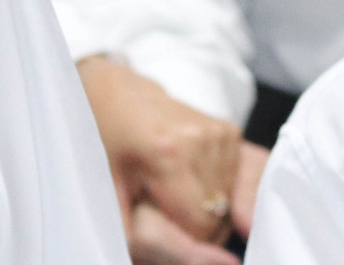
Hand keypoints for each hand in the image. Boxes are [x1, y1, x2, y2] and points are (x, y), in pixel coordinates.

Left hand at [77, 55, 246, 243]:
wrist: (113, 100)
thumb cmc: (105, 154)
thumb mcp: (114, 207)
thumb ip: (160, 243)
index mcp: (168, 153)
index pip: (201, 228)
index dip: (176, 239)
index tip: (153, 222)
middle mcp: (203, 138)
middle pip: (217, 218)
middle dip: (190, 227)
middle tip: (157, 206)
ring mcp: (221, 132)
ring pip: (230, 206)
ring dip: (203, 211)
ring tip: (171, 192)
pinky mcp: (231, 132)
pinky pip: (238, 186)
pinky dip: (218, 195)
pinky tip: (194, 184)